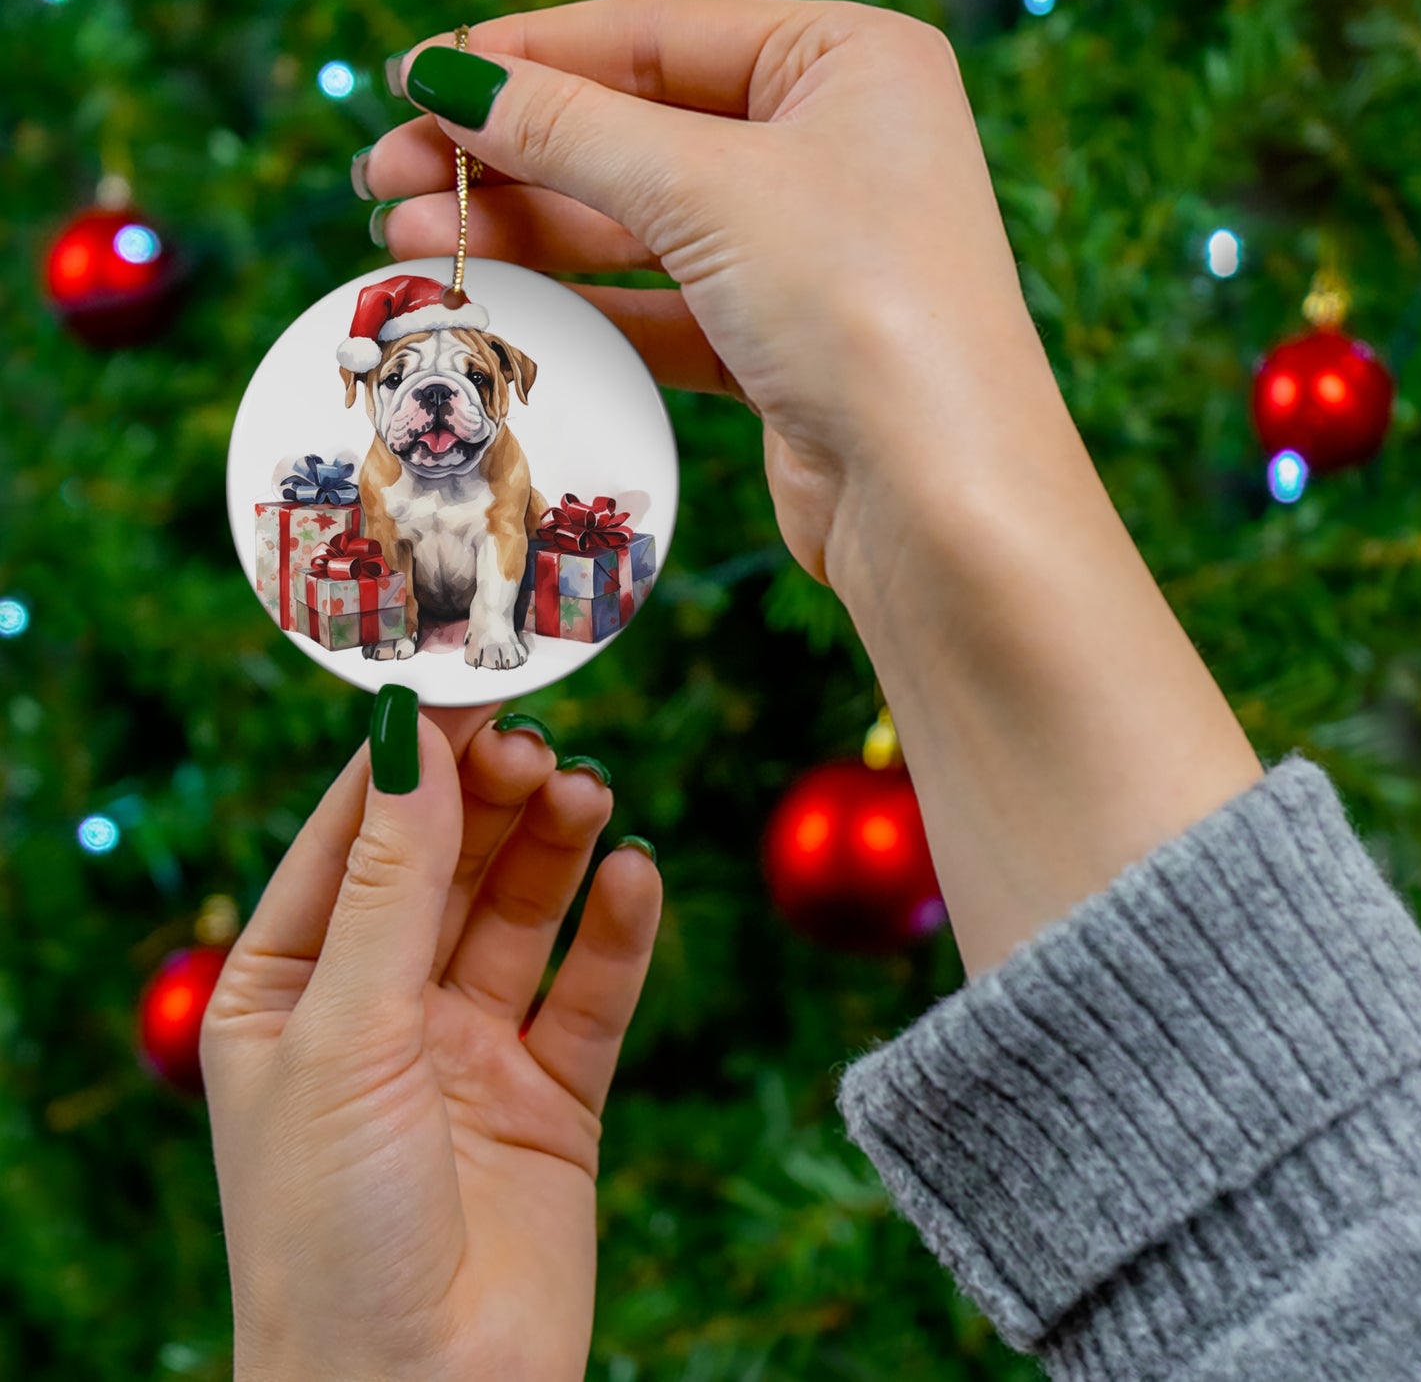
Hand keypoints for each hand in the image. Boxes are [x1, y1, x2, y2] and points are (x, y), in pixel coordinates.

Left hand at [201, 702, 661, 1381]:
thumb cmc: (330, 1230)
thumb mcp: (344, 1032)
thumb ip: (390, 883)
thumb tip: (409, 736)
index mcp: (290, 989)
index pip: (353, 839)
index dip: (409, 761)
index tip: (468, 685)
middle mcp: (380, 1010)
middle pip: (447, 865)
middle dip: (491, 800)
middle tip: (541, 746)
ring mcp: (469, 1051)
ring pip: (522, 915)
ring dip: (556, 848)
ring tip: (589, 795)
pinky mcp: (553, 1097)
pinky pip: (591, 992)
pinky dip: (617, 931)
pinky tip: (635, 876)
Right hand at [361, 0, 1055, 591]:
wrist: (937, 498)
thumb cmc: (861, 306)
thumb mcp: (707, 188)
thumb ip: (571, 129)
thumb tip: (451, 78)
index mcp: (848, 62)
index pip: (656, 37)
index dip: (527, 56)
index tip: (417, 78)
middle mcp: (835, 148)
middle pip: (637, 131)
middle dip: (508, 155)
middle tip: (387, 176)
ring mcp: (809, 252)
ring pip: (640, 225)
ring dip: (527, 233)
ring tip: (408, 241)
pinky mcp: (782, 345)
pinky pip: (662, 307)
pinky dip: (581, 305)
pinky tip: (495, 304)